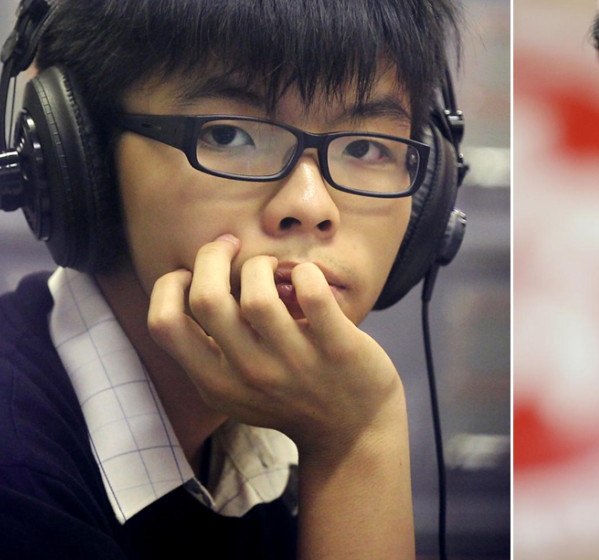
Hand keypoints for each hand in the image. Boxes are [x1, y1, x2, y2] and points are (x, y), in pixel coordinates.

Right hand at [147, 235, 405, 456]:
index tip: (191, 274)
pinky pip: (312, 293)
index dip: (168, 286)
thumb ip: (208, 351)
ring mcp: (293, 362)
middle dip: (211, 256)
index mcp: (215, 382)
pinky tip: (307, 277)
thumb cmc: (290, 397)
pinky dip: (306, 272)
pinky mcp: (336, 347)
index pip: (164, 325)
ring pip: (257, 293)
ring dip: (261, 264)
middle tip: (229, 246)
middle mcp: (249, 374)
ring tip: (273, 268)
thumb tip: (185, 284)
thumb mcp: (235, 389)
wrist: (354, 431)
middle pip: (207, 298)